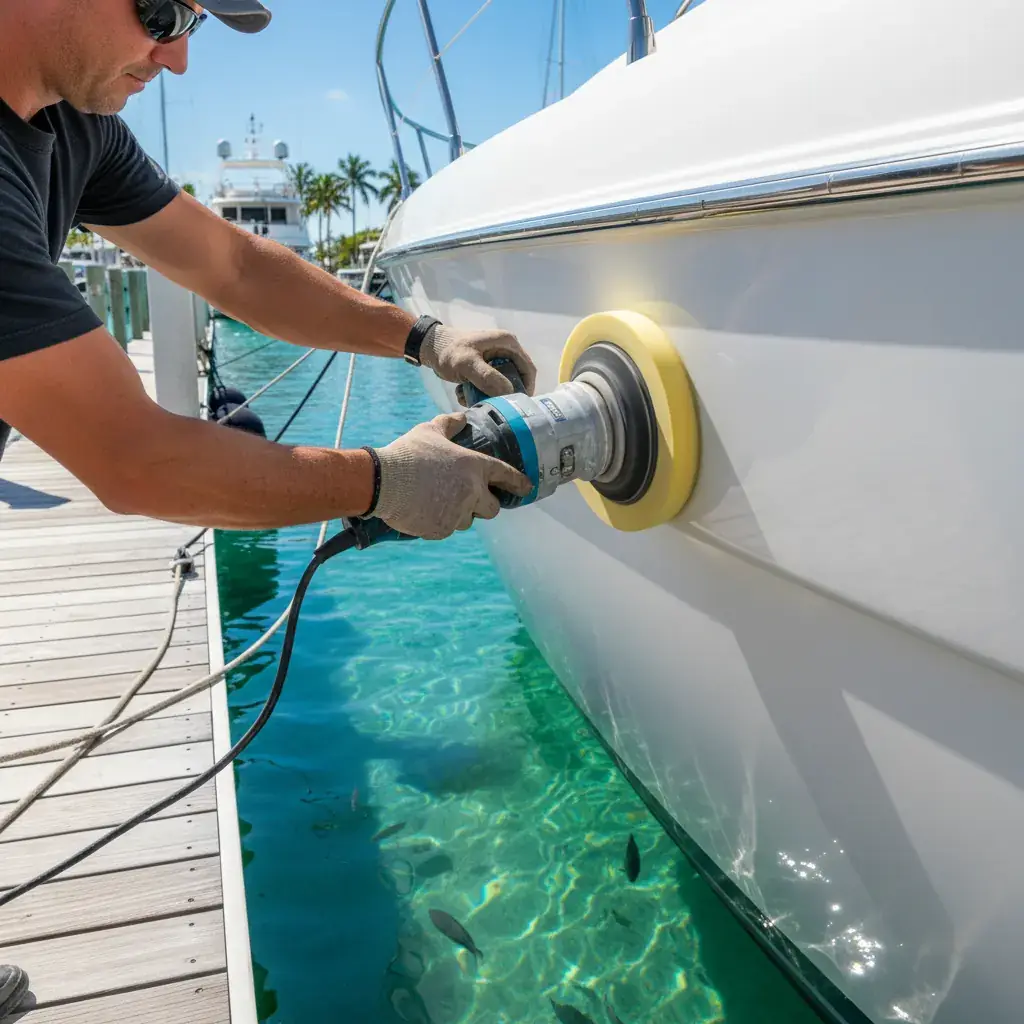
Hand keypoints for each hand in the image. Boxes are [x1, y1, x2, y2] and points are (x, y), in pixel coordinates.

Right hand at [371, 413, 531, 539]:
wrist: (383, 481)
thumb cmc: (408, 453)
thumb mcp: (429, 431)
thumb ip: (450, 424)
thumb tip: (461, 416)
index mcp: (474, 466)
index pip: (506, 476)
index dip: (519, 483)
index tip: (526, 488)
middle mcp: (472, 491)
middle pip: (493, 508)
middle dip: (484, 505)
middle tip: (467, 498)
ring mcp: (459, 513)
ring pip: (468, 520)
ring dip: (459, 514)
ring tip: (437, 501)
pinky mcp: (443, 529)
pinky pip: (448, 529)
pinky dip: (440, 522)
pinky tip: (424, 510)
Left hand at [419, 325, 537, 401]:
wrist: (428, 347)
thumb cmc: (448, 350)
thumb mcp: (467, 364)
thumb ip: (487, 377)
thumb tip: (509, 392)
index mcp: (508, 343)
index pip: (528, 370)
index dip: (526, 389)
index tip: (517, 407)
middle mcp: (506, 350)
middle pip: (516, 380)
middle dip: (503, 395)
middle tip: (492, 407)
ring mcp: (496, 360)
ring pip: (502, 385)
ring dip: (488, 396)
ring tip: (471, 399)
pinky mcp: (486, 369)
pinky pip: (490, 386)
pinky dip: (479, 393)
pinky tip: (464, 394)